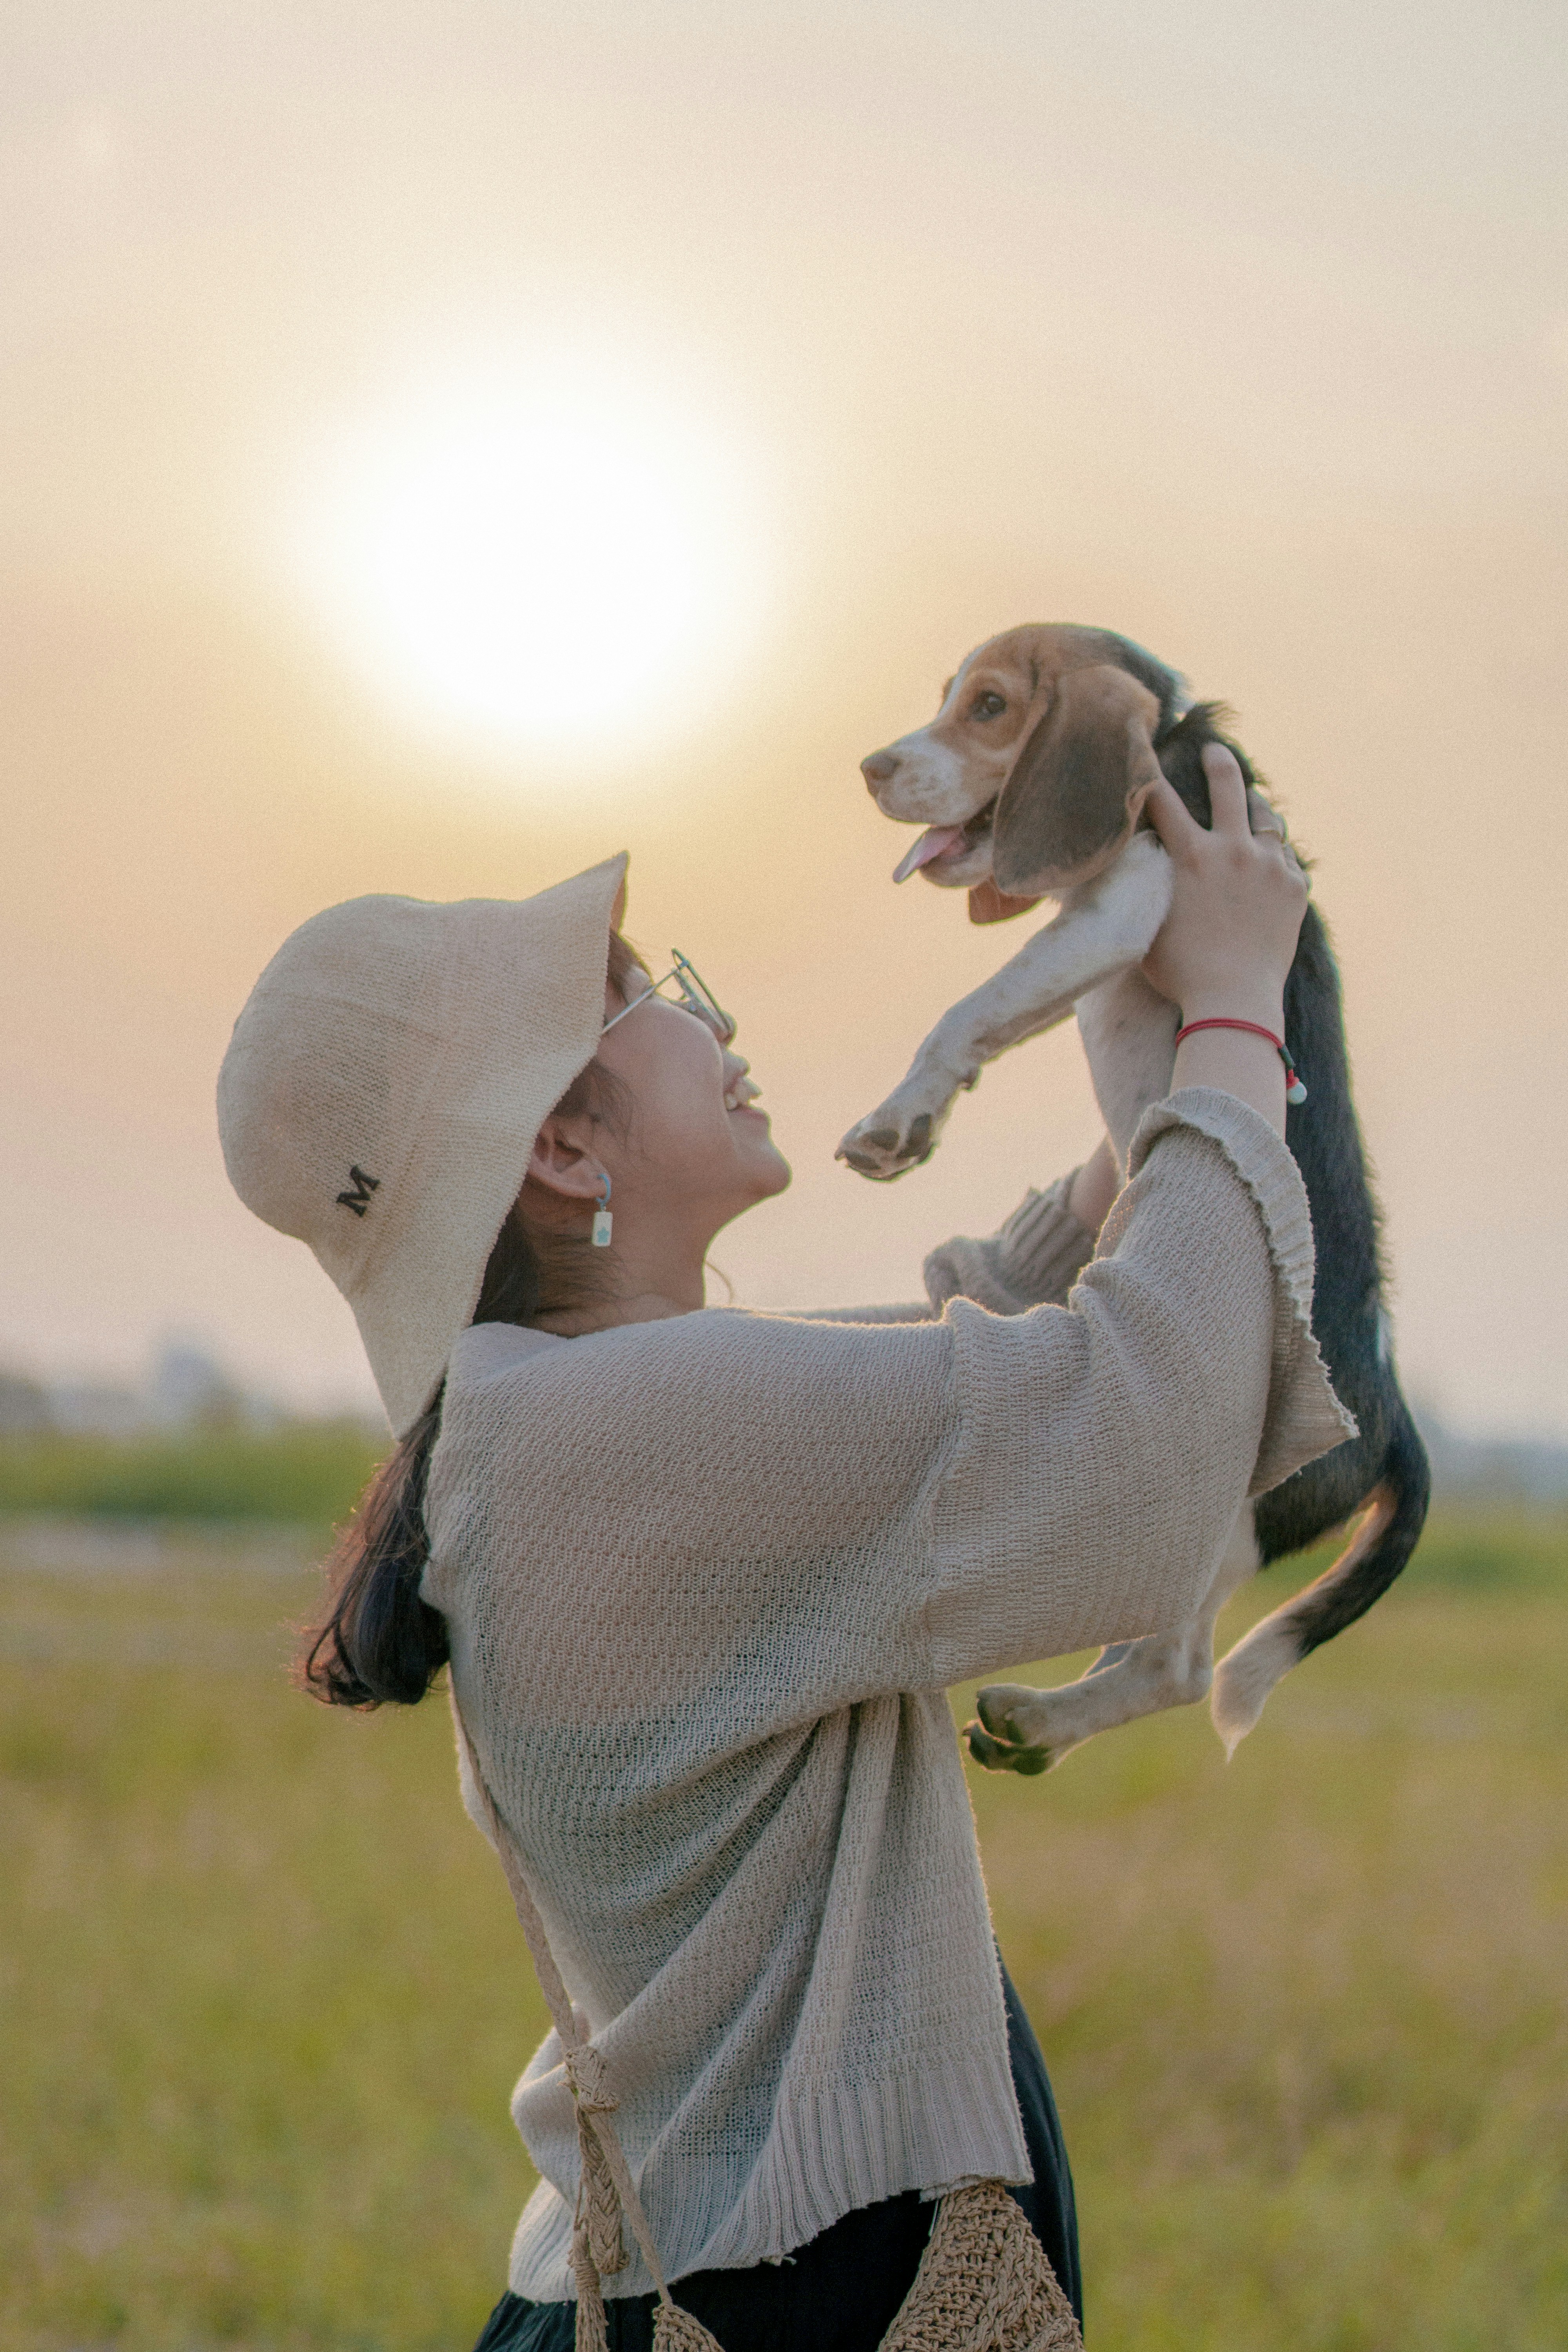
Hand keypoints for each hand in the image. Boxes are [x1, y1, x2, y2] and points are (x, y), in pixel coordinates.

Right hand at [1140, 744, 1306, 1029]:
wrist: (1234, 1003)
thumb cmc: (1182, 973)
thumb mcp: (1149, 925)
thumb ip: (1148, 888)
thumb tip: (1137, 869)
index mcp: (1190, 856)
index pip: (1162, 800)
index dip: (1150, 776)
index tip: (1146, 762)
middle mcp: (1233, 850)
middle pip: (1228, 785)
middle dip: (1218, 761)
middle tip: (1214, 751)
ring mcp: (1270, 866)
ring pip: (1268, 817)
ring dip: (1257, 805)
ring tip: (1253, 800)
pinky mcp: (1296, 887)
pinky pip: (1288, 859)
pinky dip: (1276, 857)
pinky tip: (1271, 861)